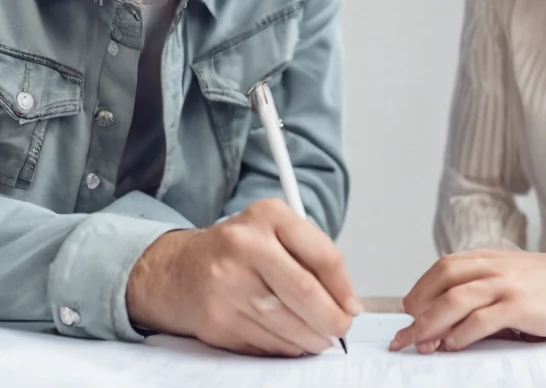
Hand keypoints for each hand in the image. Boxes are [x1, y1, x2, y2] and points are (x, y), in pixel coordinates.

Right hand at [126, 198, 361, 355]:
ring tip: (321, 337)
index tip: (352, 305)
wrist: (176, 269)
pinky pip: (266, 341)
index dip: (344, 288)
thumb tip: (345, 300)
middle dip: (332, 319)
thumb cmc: (236, 249)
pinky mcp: (217, 319)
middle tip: (341, 328)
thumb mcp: (273, 230)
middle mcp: (246, 245)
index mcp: (269, 215)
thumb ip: (309, 254)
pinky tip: (292, 341)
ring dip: (313, 338)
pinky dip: (287, 346)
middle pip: (305, 292)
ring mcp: (227, 283)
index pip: (322, 254)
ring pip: (287, 322)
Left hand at [390, 244, 545, 353]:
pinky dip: (463, 333)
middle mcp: (491, 267)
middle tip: (403, 336)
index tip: (407, 312)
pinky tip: (452, 345)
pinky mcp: (521, 305)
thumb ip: (480, 287)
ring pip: (457, 299)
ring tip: (419, 344)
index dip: (421, 290)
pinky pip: (484, 318)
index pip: (442, 268)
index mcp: (485, 258)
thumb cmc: (543, 283)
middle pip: (443, 282)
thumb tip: (445, 316)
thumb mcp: (507, 275)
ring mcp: (506, 284)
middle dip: (418, 310)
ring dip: (433, 323)